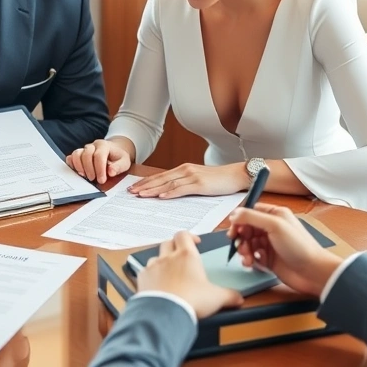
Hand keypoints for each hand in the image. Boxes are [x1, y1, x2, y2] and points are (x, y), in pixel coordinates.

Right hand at [66, 139, 130, 183]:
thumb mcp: (124, 162)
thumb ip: (118, 167)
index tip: (102, 180)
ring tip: (84, 176)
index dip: (99, 169)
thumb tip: (110, 172)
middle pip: (86, 154)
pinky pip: (71, 157)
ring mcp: (84, 149)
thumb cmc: (118, 158)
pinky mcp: (79, 154)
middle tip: (93, 179)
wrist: (114, 151)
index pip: (99, 156)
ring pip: (77, 154)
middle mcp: (93, 145)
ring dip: (79, 167)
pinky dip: (72, 165)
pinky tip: (77, 172)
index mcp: (104, 145)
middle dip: (89, 169)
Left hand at [128, 163, 248, 198]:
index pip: (160, 176)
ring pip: (168, 184)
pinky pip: (182, 189)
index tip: (134, 188)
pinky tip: (161, 197)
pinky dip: (170, 193)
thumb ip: (184, 184)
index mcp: (183, 169)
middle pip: (160, 179)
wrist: (235, 175)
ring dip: (153, 190)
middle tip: (131, 192)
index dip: (146, 182)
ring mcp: (192, 176)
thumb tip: (169, 193)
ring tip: (141, 195)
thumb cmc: (218, 180)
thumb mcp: (198, 180)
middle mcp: (185, 170)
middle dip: (144, 186)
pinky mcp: (200, 184)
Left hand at [137, 231, 243, 318]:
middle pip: (168, 243)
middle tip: (182, 256)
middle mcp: (169, 257)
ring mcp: (154, 267)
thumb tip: (239, 298)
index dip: (189, 236)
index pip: (184, 235)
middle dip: (175, 246)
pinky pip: (145, 272)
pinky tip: (156, 286)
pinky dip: (151, 276)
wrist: (166, 312)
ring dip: (162, 261)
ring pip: (156, 256)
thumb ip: (230, 296)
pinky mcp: (142, 278)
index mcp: (187, 256)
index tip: (195, 242)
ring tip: (169, 273)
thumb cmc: (192, 300)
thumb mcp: (217, 298)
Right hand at [227, 204, 343, 296]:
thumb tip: (233, 214)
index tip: (233, 228)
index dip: (240, 219)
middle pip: (246, 228)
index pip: (251, 212)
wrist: (312, 272)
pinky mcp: (268, 259)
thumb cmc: (298, 246)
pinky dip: (249, 259)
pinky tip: (252, 263)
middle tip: (239, 244)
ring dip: (243, 250)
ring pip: (248, 243)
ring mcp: (270, 244)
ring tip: (247, 257)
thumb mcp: (275, 225)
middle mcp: (272, 228)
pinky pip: (252, 256)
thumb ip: (252, 217)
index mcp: (275, 215)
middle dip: (240, 237)